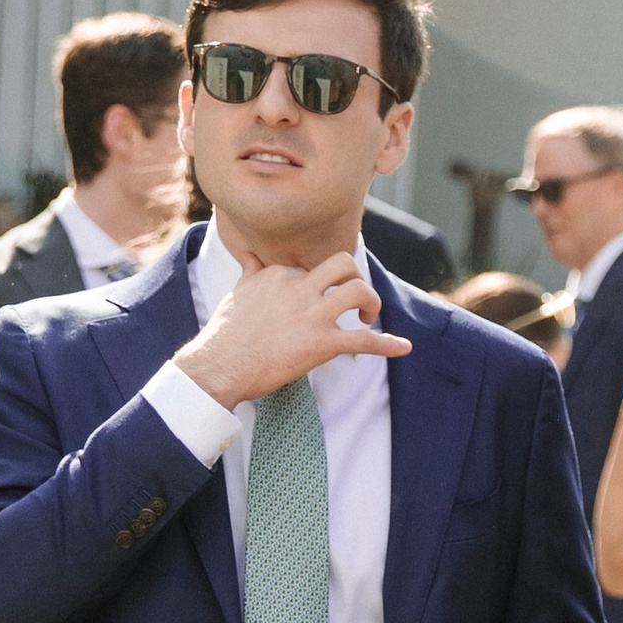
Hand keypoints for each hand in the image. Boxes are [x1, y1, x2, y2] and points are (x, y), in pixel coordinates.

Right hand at [175, 254, 409, 409]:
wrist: (218, 366)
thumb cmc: (226, 334)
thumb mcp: (238, 292)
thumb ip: (251, 272)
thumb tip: (250, 256)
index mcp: (279, 275)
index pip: (312, 268)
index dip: (320, 286)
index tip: (317, 303)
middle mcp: (298, 288)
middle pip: (343, 264)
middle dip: (356, 278)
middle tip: (355, 300)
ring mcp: (311, 315)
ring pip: (359, 291)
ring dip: (372, 302)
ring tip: (370, 318)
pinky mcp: (321, 344)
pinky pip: (365, 341)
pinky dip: (388, 344)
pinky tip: (403, 347)